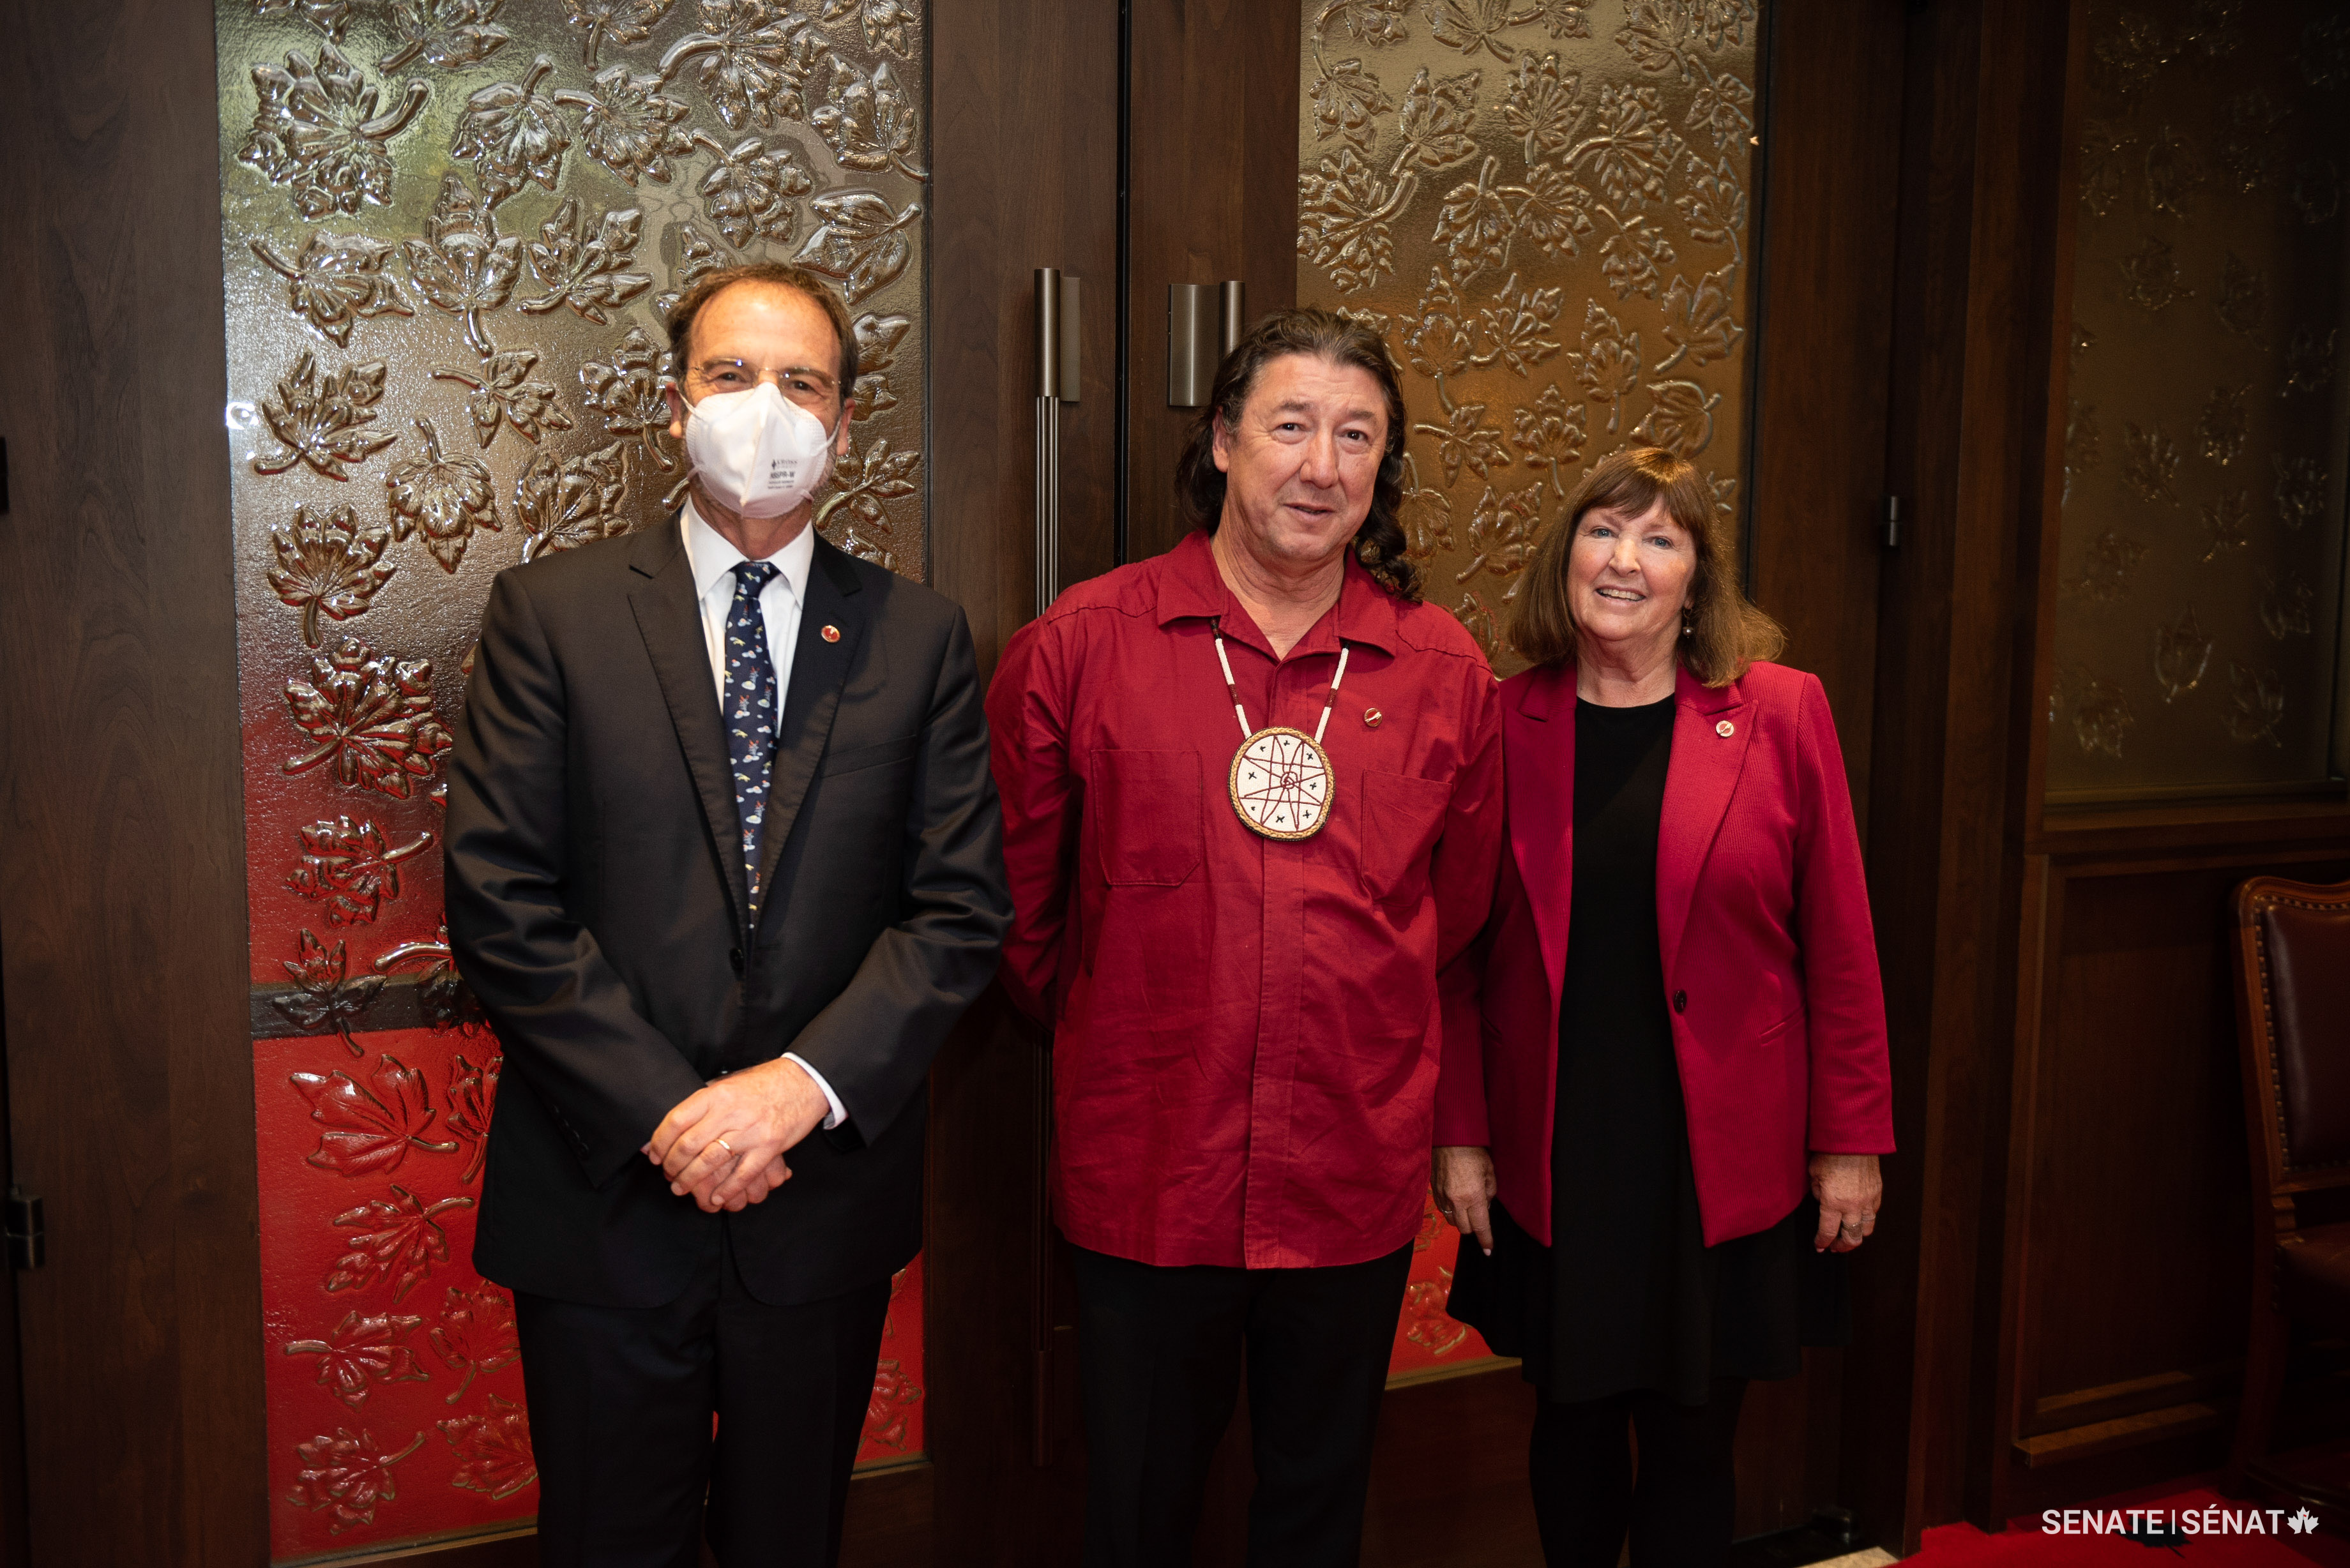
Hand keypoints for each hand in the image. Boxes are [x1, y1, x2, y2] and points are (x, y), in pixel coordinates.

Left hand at [644, 1058, 831, 1212]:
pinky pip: (742, 1174)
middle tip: (668, 1176)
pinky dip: (726, 1190)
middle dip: (673, 1166)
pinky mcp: (769, 1145)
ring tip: (682, 1189)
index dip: (660, 1142)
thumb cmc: (763, 1084)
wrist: (804, 1081)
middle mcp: (730, 1111)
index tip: (654, 1155)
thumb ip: (702, 1104)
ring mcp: (750, 1130)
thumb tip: (672, 1126)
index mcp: (716, 1094)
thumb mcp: (728, 1084)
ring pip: (710, 1162)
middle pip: (688, 1145)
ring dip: (691, 1180)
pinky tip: (716, 1198)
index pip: (676, 1120)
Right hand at [1432, 1145, 1496, 1255]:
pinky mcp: (1433, 1191)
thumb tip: (1485, 1206)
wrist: (1449, 1137)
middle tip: (1479, 1217)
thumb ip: (1490, 1193)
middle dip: (1474, 1228)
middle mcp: (1456, 1201)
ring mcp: (1442, 1197)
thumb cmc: (1474, 1152)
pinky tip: (1456, 1200)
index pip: (1481, 1227)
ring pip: (1452, 1221)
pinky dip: (1450, 1210)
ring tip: (1467, 1207)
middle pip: (1465, 1229)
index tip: (1488, 1250)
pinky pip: (1442, 1210)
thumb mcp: (1490, 1172)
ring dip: (1461, 1220)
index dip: (1486, 1240)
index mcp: (1473, 1197)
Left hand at [1810, 1152, 1881, 1252]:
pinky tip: (1858, 1218)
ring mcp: (1868, 1200)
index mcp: (1833, 1202)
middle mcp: (1853, 1205)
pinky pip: (1874, 1213)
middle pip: (1851, 1238)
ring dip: (1856, 1236)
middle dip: (1842, 1246)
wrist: (1854, 1138)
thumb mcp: (1814, 1174)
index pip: (1827, 1232)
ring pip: (1866, 1229)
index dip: (1822, 1242)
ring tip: (1848, 1236)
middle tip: (1834, 1247)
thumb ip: (1818, 1192)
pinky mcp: (1878, 1192)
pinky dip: (1866, 1220)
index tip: (1819, 1246)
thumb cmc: (1830, 1153)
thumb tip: (1823, 1202)